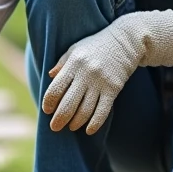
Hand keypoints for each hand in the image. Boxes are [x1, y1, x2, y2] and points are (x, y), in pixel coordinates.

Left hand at [42, 10, 172, 133]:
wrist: (125, 41)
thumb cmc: (96, 45)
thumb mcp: (75, 49)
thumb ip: (62, 63)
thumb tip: (49, 77)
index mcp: (73, 64)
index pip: (55, 89)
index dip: (49, 103)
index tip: (47, 110)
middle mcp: (85, 74)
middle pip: (68, 104)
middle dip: (59, 119)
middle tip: (54, 127)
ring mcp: (100, 82)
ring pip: (84, 110)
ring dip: (76, 123)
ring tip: (71, 127)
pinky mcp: (113, 89)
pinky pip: (102, 111)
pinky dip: (94, 123)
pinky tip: (88, 130)